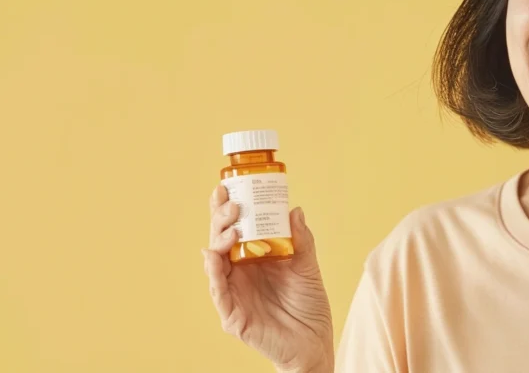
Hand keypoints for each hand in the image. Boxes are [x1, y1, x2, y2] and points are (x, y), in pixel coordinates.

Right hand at [203, 186, 333, 371]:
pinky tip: (214, 258)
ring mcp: (233, 294)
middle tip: (232, 204)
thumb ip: (301, 240)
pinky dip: (213, 275)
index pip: (233, 228)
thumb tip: (294, 209)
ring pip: (215, 264)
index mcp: (252, 258)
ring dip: (218, 243)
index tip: (225, 186)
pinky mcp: (233, 316)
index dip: (225, 208)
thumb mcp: (307, 266)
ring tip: (230, 228)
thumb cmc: (308, 305)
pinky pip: (218, 293)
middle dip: (221, 219)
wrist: (314, 342)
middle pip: (220, 241)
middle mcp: (238, 273)